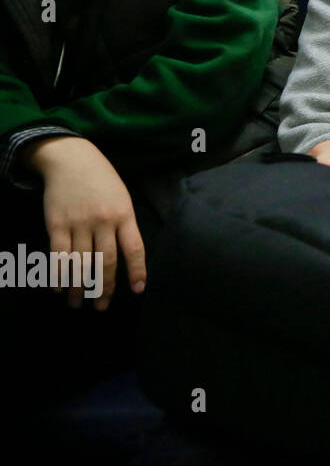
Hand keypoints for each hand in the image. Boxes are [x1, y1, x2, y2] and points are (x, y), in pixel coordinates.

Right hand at [27, 137, 145, 308]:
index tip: (138, 290)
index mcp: (125, 214)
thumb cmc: (102, 180)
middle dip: (104, 287)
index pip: (134, 249)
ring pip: (80, 262)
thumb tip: (126, 257)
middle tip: (102, 306)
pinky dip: (58, 275)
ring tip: (78, 304)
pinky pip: (58, 255)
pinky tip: (59, 288)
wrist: (72, 159)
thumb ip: (125, 225)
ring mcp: (78, 222)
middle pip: (106, 261)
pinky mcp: (56, 223)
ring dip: (79, 287)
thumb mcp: (122, 197)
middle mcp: (103, 220)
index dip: (136, 272)